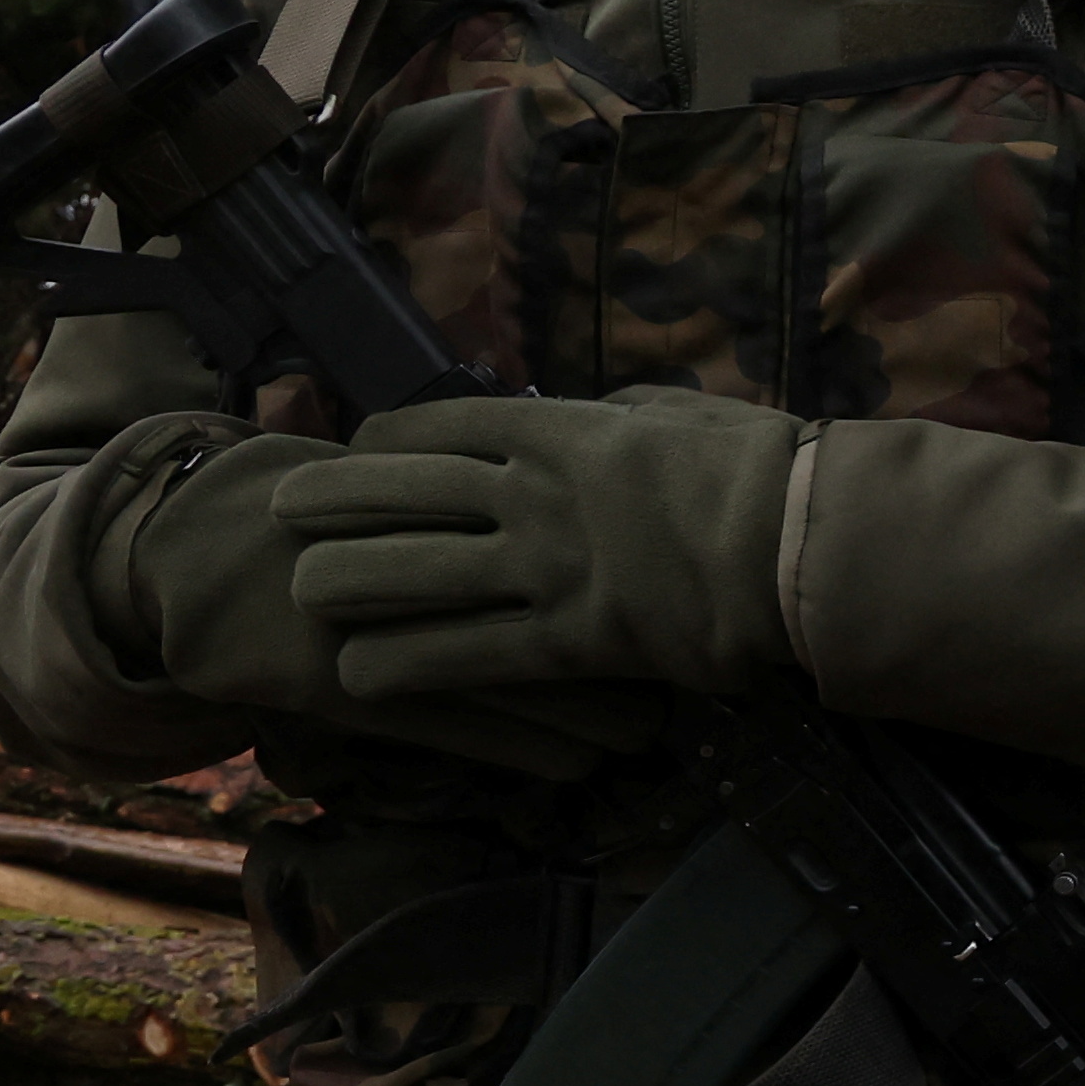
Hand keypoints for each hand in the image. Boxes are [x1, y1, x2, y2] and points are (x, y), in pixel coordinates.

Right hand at [130, 430, 661, 780]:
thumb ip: (483, 476)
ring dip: (592, 713)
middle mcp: (428, 559)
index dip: (640, 571)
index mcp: (448, 493)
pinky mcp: (353, 686)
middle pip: (559, 607)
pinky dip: (523, 747)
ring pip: (519, 677)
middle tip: (701, 683)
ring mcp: (390, 627)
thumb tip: (593, 465)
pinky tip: (576, 765)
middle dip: (632, 650)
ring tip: (651, 736)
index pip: (568, 532)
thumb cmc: (317, 506)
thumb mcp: (403, 471)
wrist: (199, 551)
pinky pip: (457, 726)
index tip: (699, 596)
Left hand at [277, 389, 809, 702]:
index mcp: (565, 431)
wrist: (800, 544)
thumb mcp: (688, 414)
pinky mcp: (570, 641)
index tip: (356, 446)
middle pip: (404, 493)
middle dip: (333, 498)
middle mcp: (536, 495)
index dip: (386, 437)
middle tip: (285, 509)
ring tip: (305, 590)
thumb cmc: (763, 470)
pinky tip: (356, 676)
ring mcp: (547, 569)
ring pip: (413, 575)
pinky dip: (403, 665)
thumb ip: (629, 412)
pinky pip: (465, 656)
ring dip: (347, 581)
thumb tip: (603, 409)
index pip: (445, 426)